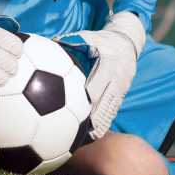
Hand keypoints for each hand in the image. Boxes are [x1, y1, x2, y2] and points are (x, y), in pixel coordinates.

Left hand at [57, 12, 145, 139]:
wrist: (126, 42)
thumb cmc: (100, 39)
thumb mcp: (87, 36)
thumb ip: (69, 42)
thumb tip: (48, 45)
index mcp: (108, 64)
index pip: (97, 84)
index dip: (89, 97)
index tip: (78, 109)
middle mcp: (117, 78)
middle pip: (105, 101)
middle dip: (95, 117)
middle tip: (82, 132)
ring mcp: (121, 87)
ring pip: (110, 108)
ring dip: (101, 123)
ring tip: (89, 138)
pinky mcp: (122, 94)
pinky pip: (113, 109)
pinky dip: (105, 121)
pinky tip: (95, 134)